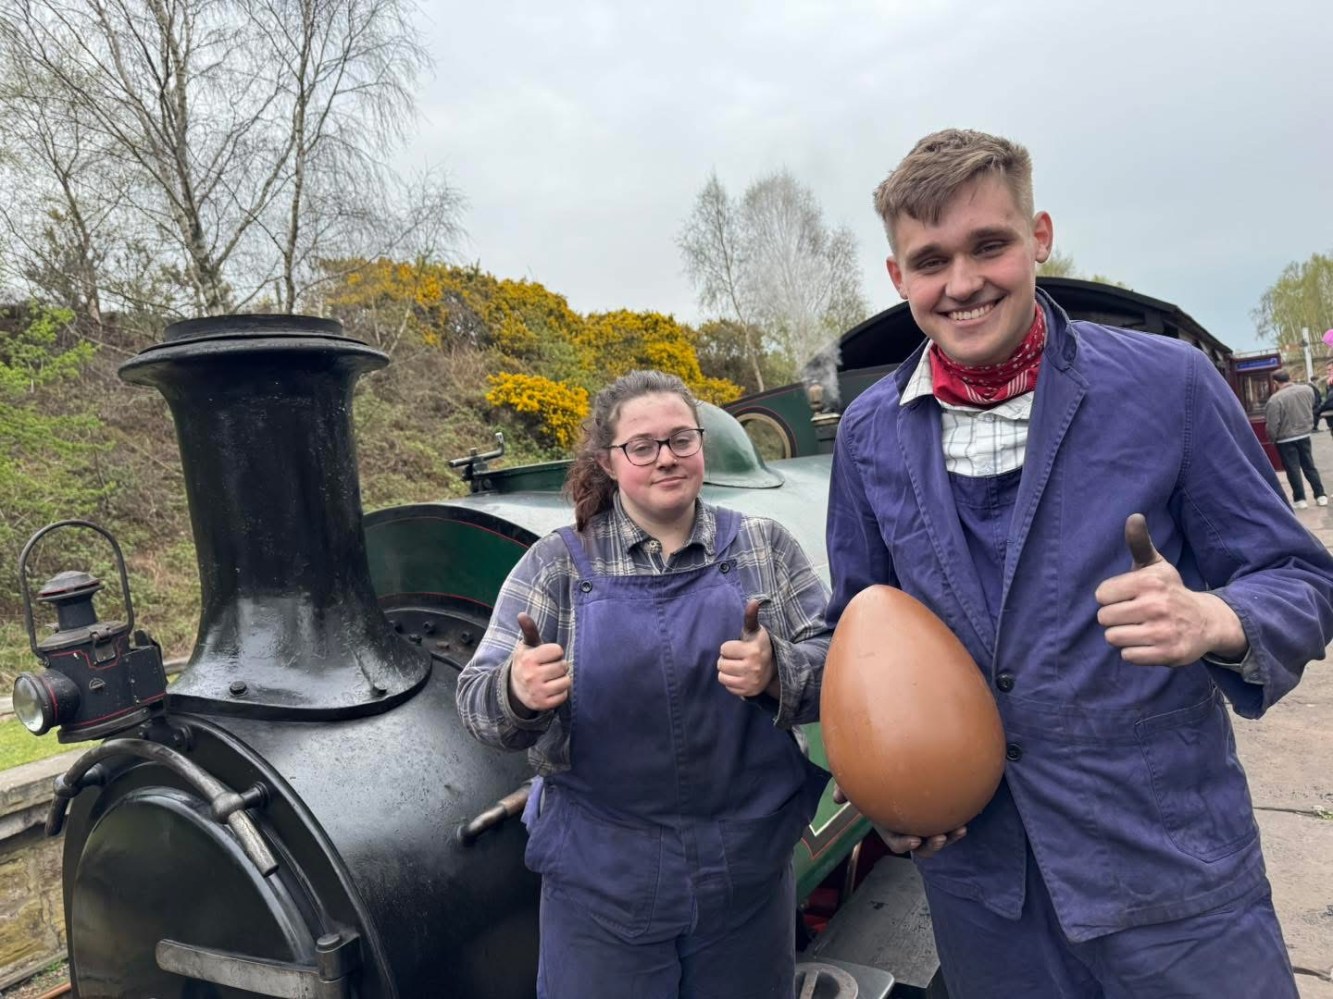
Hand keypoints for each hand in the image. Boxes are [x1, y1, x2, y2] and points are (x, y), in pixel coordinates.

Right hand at [509, 612, 570, 713]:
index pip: (557, 650)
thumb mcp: (527, 646)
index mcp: (528, 659)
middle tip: (549, 668)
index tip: (546, 656)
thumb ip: (529, 630)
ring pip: (566, 681)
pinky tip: (551, 689)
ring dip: (562, 679)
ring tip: (551, 678)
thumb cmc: (527, 662)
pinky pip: (564, 695)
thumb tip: (521, 614)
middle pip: (564, 666)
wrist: (515, 690)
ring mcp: (537, 691)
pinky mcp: (543, 704)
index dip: (555, 652)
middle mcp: (532, 676)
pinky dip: (561, 692)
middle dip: (559, 665)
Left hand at [716, 598, 775, 697]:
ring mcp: (751, 681)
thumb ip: (751, 616)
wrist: (773, 668)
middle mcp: (753, 667)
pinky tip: (740, 676)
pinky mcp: (748, 692)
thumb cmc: (758, 646)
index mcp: (753, 650)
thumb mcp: (755, 631)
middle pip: (721, 664)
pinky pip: (728, 687)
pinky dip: (731, 682)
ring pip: (722, 677)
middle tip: (737, 658)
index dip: (729, 647)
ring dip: (726, 672)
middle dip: (726, 660)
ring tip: (737, 667)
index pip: (724, 649)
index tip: (739, 647)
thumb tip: (753, 601)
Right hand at [831, 784, 965, 858]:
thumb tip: (836, 799)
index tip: (914, 839)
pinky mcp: (937, 814)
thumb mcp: (856, 780)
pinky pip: (948, 825)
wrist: (901, 762)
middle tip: (939, 837)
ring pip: (936, 839)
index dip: (904, 844)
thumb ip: (846, 787)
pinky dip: (956, 826)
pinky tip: (964, 820)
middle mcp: (907, 827)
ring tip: (958, 830)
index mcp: (889, 825)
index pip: (895, 843)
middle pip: (920, 847)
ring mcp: (923, 821)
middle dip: (930, 847)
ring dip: (948, 839)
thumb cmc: (874, 772)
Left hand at [1094, 514, 1246, 665]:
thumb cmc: (1170, 591)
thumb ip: (1140, 543)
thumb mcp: (1156, 566)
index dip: (1110, 598)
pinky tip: (1148, 643)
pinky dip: (1134, 652)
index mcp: (1150, 582)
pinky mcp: (1168, 654)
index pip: (1101, 595)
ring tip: (1140, 629)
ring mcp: (1163, 632)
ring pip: (1113, 638)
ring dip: (1123, 636)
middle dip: (1114, 618)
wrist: (1206, 621)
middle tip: (1133, 615)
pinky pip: (1128, 656)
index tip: (1126, 597)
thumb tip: (1133, 516)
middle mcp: (1157, 605)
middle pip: (1104, 618)